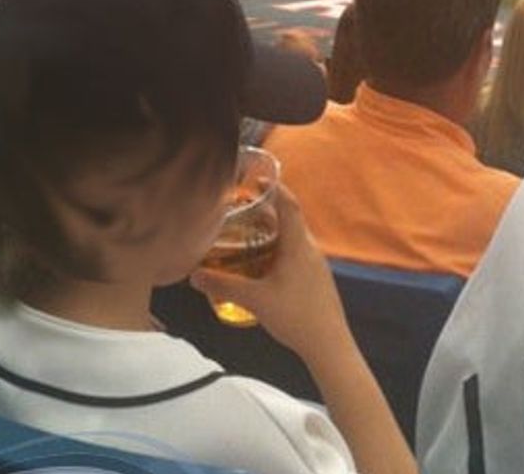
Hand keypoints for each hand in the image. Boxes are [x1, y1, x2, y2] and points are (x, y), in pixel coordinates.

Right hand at [190, 184, 349, 361]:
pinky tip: (263, 266)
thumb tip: (194, 276)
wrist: (330, 346)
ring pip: (293, 238)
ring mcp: (316, 264)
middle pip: (290, 219)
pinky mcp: (317, 279)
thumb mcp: (254, 300)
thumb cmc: (296, 317)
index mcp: (297, 245)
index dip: (276, 187)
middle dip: (268, 211)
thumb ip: (223, 286)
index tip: (259, 178)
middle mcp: (310, 249)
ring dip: (273, 232)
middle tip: (243, 207)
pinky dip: (279, 250)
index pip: (289, 205)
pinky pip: (296, 254)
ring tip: (248, 235)